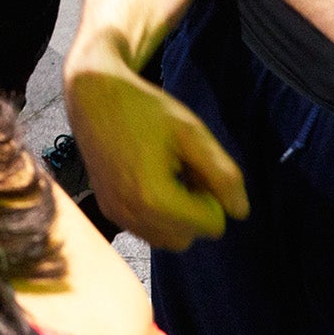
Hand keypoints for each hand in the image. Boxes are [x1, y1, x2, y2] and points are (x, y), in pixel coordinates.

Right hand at [66, 29, 248, 248]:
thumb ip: (222, 174)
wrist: (93, 95)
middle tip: (183, 167)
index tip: (195, 165)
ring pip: (167, 239)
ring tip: (167, 174)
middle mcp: (131, 213)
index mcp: (154, 197)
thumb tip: (240, 212)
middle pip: (190, 237)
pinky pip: (146, 230)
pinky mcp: (108, 210)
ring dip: (176, 215)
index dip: (212, 194)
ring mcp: (116, 214)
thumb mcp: (192, 133)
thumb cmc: (144, 109)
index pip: (212, 226)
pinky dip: (156, 214)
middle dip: (194, 209)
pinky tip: (150, 178)